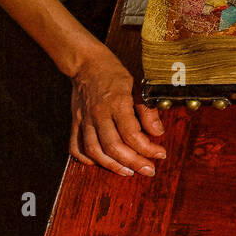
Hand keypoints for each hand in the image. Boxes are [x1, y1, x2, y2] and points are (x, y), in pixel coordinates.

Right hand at [68, 49, 166, 176]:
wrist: (86, 64)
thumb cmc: (115, 73)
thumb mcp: (138, 86)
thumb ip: (148, 110)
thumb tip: (158, 132)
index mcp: (117, 103)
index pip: (132, 134)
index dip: (147, 148)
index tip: (160, 154)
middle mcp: (99, 114)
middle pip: (113, 147)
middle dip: (133, 162)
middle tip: (148, 170)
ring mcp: (84, 119)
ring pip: (94, 151)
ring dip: (112, 165)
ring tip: (128, 171)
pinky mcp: (75, 122)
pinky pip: (76, 146)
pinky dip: (86, 159)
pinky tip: (100, 163)